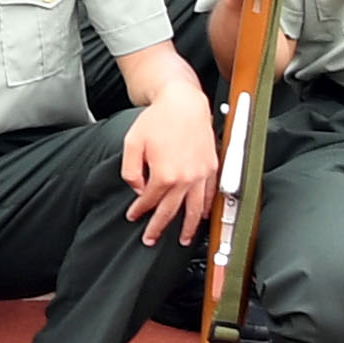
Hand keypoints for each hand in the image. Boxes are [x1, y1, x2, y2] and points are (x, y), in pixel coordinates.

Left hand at [118, 79, 219, 240]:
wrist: (183, 103)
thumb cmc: (158, 120)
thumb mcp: (132, 144)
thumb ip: (131, 171)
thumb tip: (139, 190)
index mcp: (164, 175)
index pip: (150, 201)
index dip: (139, 211)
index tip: (133, 216)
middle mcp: (186, 179)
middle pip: (171, 211)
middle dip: (159, 228)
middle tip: (151, 239)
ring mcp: (202, 175)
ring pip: (196, 209)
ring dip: (188, 227)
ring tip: (183, 239)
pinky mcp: (212, 168)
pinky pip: (210, 195)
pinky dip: (206, 209)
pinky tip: (202, 216)